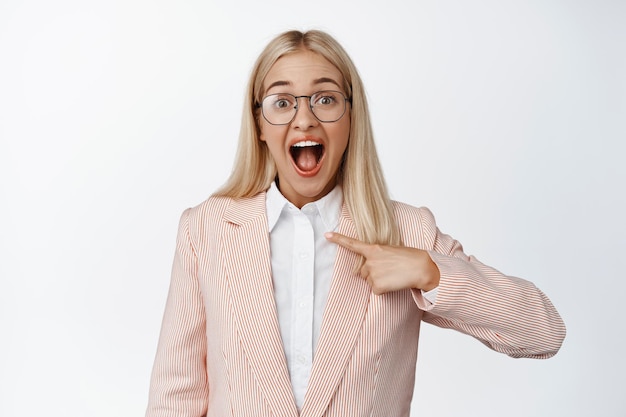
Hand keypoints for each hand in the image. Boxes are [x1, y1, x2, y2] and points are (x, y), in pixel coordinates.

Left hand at [325, 232, 439, 294]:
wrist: (421, 268)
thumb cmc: (410, 258)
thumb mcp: (391, 250)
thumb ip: (378, 255)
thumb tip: (371, 267)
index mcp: (374, 248)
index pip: (352, 244)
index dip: (338, 239)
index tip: (327, 235)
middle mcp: (370, 260)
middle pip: (363, 271)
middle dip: (373, 272)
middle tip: (389, 270)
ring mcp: (372, 273)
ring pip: (370, 281)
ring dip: (379, 281)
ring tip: (394, 275)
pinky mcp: (376, 286)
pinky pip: (376, 290)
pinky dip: (384, 290)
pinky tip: (394, 283)